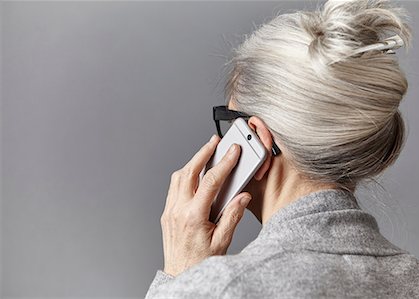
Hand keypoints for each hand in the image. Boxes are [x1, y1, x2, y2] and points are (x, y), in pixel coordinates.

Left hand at [160, 134, 251, 276]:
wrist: (181, 275)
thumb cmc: (200, 262)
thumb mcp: (222, 241)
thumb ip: (233, 216)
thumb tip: (242, 197)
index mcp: (193, 216)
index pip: (211, 181)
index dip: (224, 163)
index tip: (233, 151)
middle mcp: (178, 210)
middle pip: (189, 172)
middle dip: (202, 153)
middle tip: (214, 142)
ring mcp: (170, 211)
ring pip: (178, 177)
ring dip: (192, 163)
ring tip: (205, 154)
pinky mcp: (167, 214)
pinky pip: (173, 188)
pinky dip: (184, 176)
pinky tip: (194, 175)